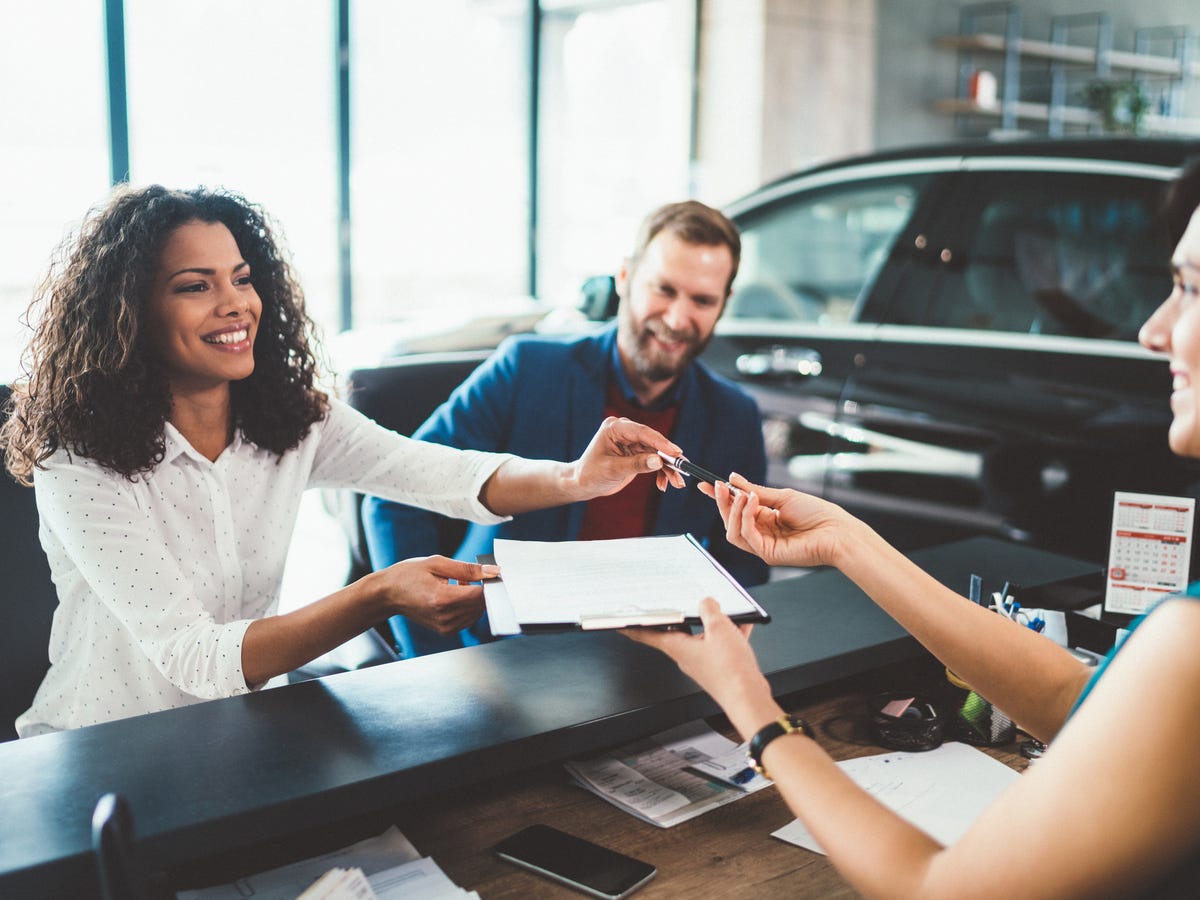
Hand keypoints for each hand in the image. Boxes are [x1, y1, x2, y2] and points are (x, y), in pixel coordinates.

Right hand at [374, 556, 494, 633]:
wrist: (388, 594)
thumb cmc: (409, 575)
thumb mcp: (437, 563)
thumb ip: (467, 569)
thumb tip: (494, 571)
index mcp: (443, 599)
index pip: (481, 595)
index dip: (491, 583)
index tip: (491, 573)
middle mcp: (446, 617)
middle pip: (481, 605)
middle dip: (482, 588)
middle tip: (466, 575)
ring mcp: (446, 627)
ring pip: (477, 612)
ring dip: (474, 597)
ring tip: (455, 584)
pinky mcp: (446, 631)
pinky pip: (469, 618)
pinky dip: (467, 605)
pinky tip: (453, 594)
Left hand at [572, 416, 685, 496]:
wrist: (583, 483)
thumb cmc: (591, 474)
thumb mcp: (613, 470)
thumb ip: (636, 464)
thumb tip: (659, 461)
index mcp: (615, 428)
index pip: (643, 432)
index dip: (661, 442)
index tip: (676, 453)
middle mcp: (626, 431)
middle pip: (653, 442)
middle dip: (669, 458)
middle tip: (683, 470)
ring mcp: (632, 442)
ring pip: (657, 453)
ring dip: (668, 468)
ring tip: (677, 483)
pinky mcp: (636, 452)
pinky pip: (654, 460)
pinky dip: (660, 472)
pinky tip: (664, 485)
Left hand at [624, 597, 779, 739]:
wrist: (749, 697)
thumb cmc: (730, 671)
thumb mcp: (719, 629)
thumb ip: (710, 611)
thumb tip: (706, 603)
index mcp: (678, 648)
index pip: (648, 635)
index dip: (633, 627)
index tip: (621, 623)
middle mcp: (688, 657)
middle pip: (678, 632)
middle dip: (681, 616)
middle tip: (680, 602)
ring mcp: (703, 663)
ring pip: (703, 637)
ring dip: (712, 624)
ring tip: (723, 611)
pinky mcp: (719, 668)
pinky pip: (720, 645)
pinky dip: (729, 634)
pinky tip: (741, 625)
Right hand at [700, 474, 852, 568]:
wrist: (837, 531)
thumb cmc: (817, 514)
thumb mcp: (782, 497)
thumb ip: (755, 491)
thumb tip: (733, 479)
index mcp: (765, 519)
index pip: (736, 509)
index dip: (720, 498)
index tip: (707, 484)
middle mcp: (761, 533)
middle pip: (730, 521)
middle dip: (722, 503)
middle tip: (719, 486)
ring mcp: (763, 546)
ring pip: (733, 531)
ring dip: (733, 510)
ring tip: (742, 495)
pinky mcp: (767, 554)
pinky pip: (746, 536)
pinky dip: (745, 517)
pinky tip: (752, 503)